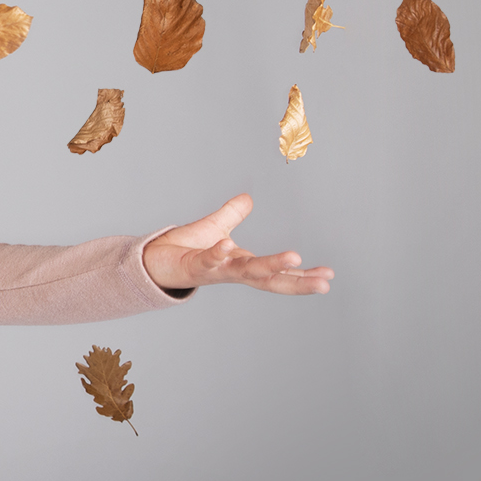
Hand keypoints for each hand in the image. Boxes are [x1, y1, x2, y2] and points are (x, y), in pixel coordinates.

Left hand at [141, 194, 333, 295]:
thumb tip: (248, 198)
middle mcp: (232, 271)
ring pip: (245, 271)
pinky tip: (229, 246)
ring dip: (270, 265)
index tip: (330, 276)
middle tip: (325, 282)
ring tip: (294, 258)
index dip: (302, 277)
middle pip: (269, 279)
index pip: (277, 274)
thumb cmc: (183, 250)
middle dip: (298, 282)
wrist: (150, 262)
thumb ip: (231, 215)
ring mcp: (214, 271)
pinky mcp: (193, 266)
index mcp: (242, 265)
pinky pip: (208, 260)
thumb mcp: (213, 228)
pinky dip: (219, 253)